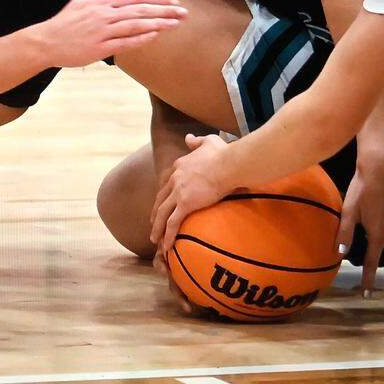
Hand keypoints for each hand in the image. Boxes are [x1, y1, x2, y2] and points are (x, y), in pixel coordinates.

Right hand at [38, 0, 186, 67]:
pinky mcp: (100, 48)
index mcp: (103, 1)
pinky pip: (125, 42)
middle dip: (164, 10)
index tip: (174, 1)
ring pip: (135, 25)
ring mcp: (103, 31)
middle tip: (183, 13)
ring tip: (175, 24)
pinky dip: (141, 38)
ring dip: (158, 23)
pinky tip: (155, 36)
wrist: (48, 40)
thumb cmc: (67, 19)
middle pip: (140, 10)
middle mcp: (105, 14)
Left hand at [150, 133, 231, 255]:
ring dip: (157, 228)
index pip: (168, 183)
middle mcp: (175, 179)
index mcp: (179, 166)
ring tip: (154, 239)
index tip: (163, 203)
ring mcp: (179, 192)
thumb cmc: (224, 153)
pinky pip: (173, 223)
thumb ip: (197, 140)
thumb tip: (188, 137)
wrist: (229, 164)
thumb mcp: (209, 141)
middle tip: (154, 222)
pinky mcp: (186, 204)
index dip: (164, 194)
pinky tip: (166, 246)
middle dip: (156, 212)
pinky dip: (168, 235)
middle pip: (160, 199)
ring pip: (162, 213)